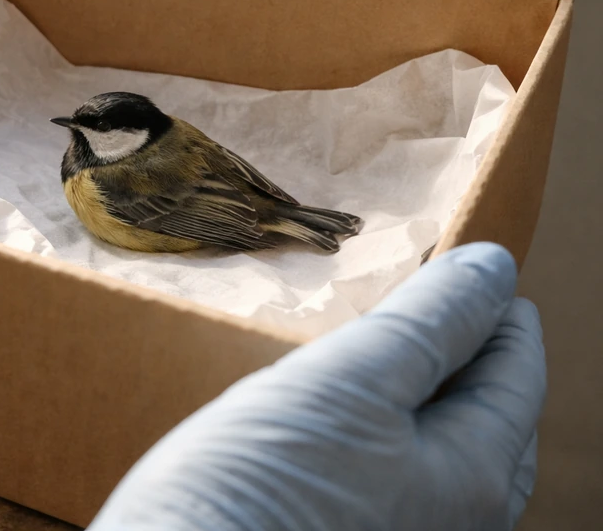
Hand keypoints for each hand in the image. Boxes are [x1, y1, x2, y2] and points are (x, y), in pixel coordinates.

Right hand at [87, 242, 545, 530]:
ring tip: (406, 351)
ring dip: (435, 396)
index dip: (503, 315)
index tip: (485, 270)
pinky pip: (398, 482)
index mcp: (472, 479)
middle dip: (478, 359)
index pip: (515, 379)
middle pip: (491, 426)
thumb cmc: (260, 487)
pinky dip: (395, 434)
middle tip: (455, 307)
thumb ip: (429, 323)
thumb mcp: (351, 382)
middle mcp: (453, 525)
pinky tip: (353, 418)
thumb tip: (492, 269)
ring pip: (446, 459)